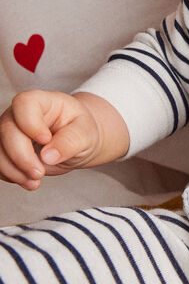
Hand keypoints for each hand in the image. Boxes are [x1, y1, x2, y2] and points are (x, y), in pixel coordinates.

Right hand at [0, 90, 126, 189]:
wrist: (77, 143)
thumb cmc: (81, 131)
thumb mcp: (86, 133)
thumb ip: (70, 141)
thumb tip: (48, 156)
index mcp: (43, 102)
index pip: (25, 104)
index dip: (30, 124)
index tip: (46, 140)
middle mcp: (20, 114)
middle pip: (7, 130)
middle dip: (21, 156)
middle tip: (39, 173)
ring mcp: (9, 131)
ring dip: (13, 170)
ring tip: (35, 182)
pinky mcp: (6, 149)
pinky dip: (11, 175)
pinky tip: (28, 181)